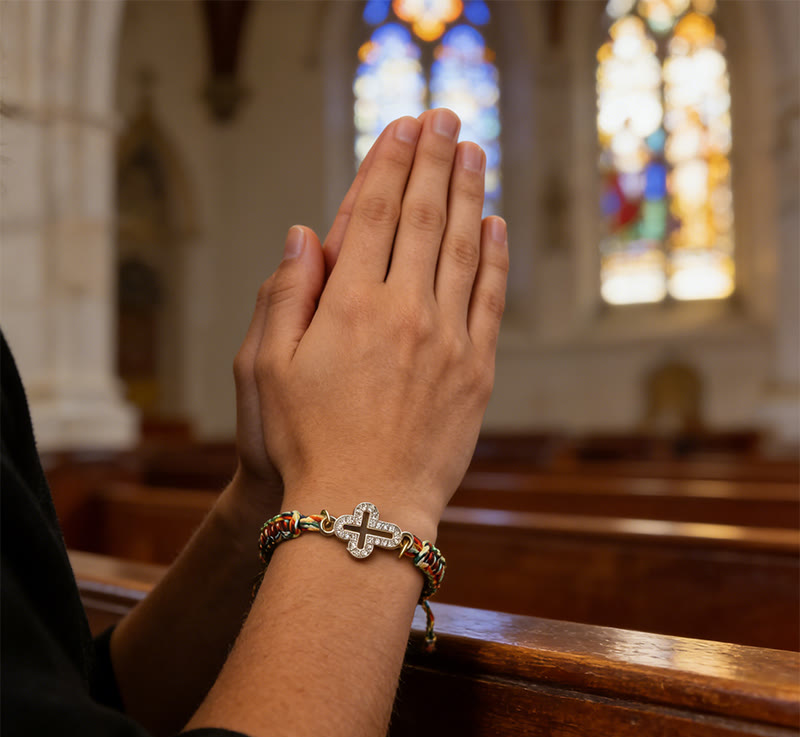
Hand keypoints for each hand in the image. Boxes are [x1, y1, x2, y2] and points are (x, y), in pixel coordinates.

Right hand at [251, 110, 507, 528]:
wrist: (363, 509)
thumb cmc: (304, 443)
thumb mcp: (266, 370)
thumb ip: (284, 295)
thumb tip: (304, 234)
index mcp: (348, 306)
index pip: (371, 215)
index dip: (387, 165)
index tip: (401, 127)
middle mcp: (404, 311)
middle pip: (422, 217)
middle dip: (433, 160)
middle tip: (446, 116)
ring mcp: (448, 339)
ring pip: (462, 247)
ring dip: (468, 193)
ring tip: (473, 151)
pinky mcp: (477, 371)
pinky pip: (489, 299)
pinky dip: (494, 256)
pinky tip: (494, 225)